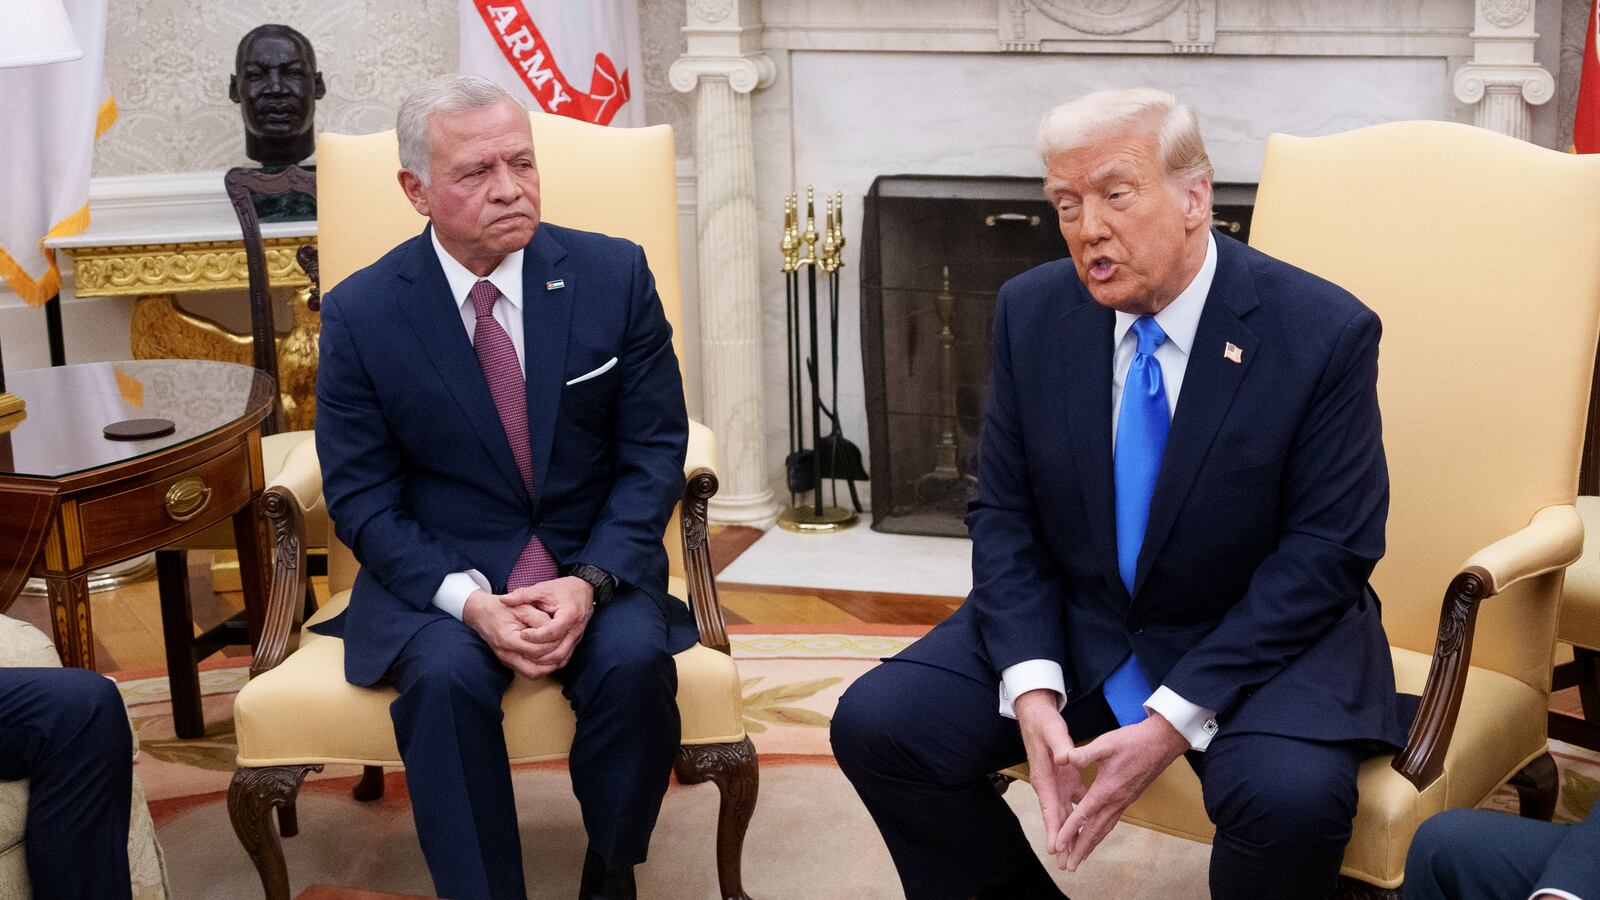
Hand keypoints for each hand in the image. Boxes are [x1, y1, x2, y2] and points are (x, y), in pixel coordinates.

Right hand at [461, 589, 560, 678]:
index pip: (537, 651)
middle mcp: (506, 654)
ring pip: (533, 674)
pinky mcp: (508, 662)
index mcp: (508, 639)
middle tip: (565, 649)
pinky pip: (528, 670)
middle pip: (535, 670)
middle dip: (553, 662)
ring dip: (548, 667)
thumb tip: (555, 630)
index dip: (552, 645)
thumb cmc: (502, 608)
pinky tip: (550, 656)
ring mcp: (506, 660)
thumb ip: (539, 619)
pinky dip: (541, 666)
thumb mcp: (522, 607)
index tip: (562, 636)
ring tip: (561, 654)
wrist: (481, 613)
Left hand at [503, 576, 594, 669]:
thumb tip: (503, 600)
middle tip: (522, 649)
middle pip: (558, 650)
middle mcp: (576, 629)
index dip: (536, 635)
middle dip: (539, 653)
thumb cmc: (562, 589)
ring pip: (562, 657)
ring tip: (527, 656)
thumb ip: (523, 595)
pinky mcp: (575, 642)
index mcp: (569, 614)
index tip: (522, 634)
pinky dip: (551, 662)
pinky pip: (565, 658)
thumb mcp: (542, 589)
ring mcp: (577, 637)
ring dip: (544, 661)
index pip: (552, 632)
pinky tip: (538, 660)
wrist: (583, 590)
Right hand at [1014, 689, 1086, 862]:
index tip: (1056, 847)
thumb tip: (1064, 758)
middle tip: (1067, 863)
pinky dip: (1080, 815)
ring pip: (1065, 813)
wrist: (1036, 714)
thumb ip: (1060, 746)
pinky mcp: (1064, 778)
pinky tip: (1090, 826)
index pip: (1049, 807)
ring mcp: (1056, 783)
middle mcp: (1048, 784)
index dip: (1054, 828)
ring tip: (1076, 854)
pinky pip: (1074, 801)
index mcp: (1044, 776)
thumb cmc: (1043, 723)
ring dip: (1071, 832)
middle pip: (1056, 817)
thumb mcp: (1052, 732)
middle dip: (1062, 840)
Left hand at [1053, 713, 1188, 870]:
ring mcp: (1124, 801)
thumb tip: (1064, 758)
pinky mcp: (1128, 799)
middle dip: (1080, 849)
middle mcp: (1116, 800)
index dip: (1069, 831)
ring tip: (1080, 858)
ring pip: (1104, 829)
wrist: (1162, 742)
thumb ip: (1085, 753)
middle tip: (1068, 867)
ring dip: (1091, 845)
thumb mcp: (1107, 742)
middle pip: (1095, 831)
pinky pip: (1112, 822)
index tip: (1058, 846)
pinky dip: (1101, 833)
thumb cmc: (1134, 741)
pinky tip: (1096, 836)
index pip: (1084, 815)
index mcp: (1107, 789)